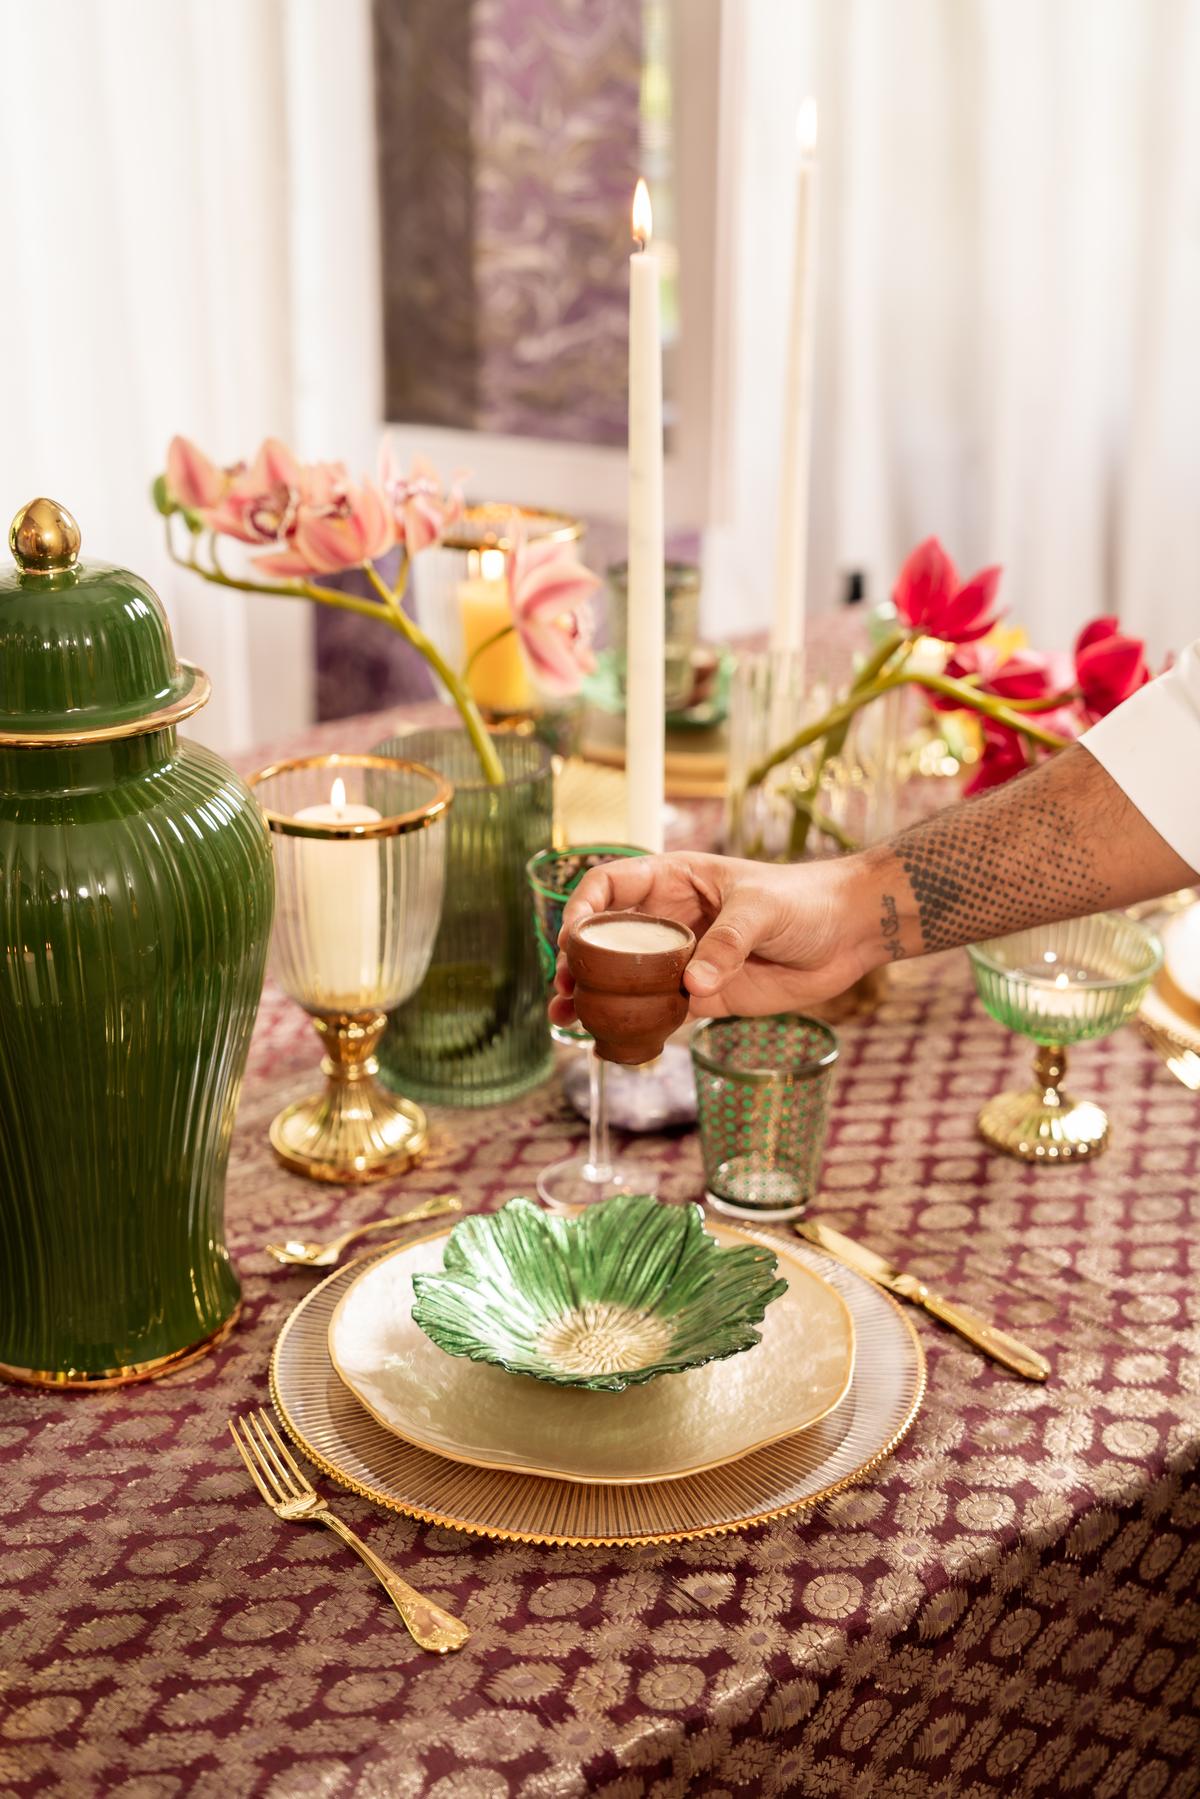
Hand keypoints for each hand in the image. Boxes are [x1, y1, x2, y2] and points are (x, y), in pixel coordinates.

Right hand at [549, 851, 870, 1026]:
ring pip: (625, 979)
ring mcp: (684, 959)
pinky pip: (657, 1011)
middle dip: (578, 960)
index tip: (573, 935)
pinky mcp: (703, 995)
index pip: (612, 885)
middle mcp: (670, 918)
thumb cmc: (805, 900)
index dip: (585, 907)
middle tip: (565, 986)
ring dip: (593, 997)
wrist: (849, 932)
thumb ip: (727, 944)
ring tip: (565, 1019)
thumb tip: (693, 984)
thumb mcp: (763, 910)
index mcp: (675, 880)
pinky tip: (607, 1040)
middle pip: (608, 937)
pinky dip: (632, 1025)